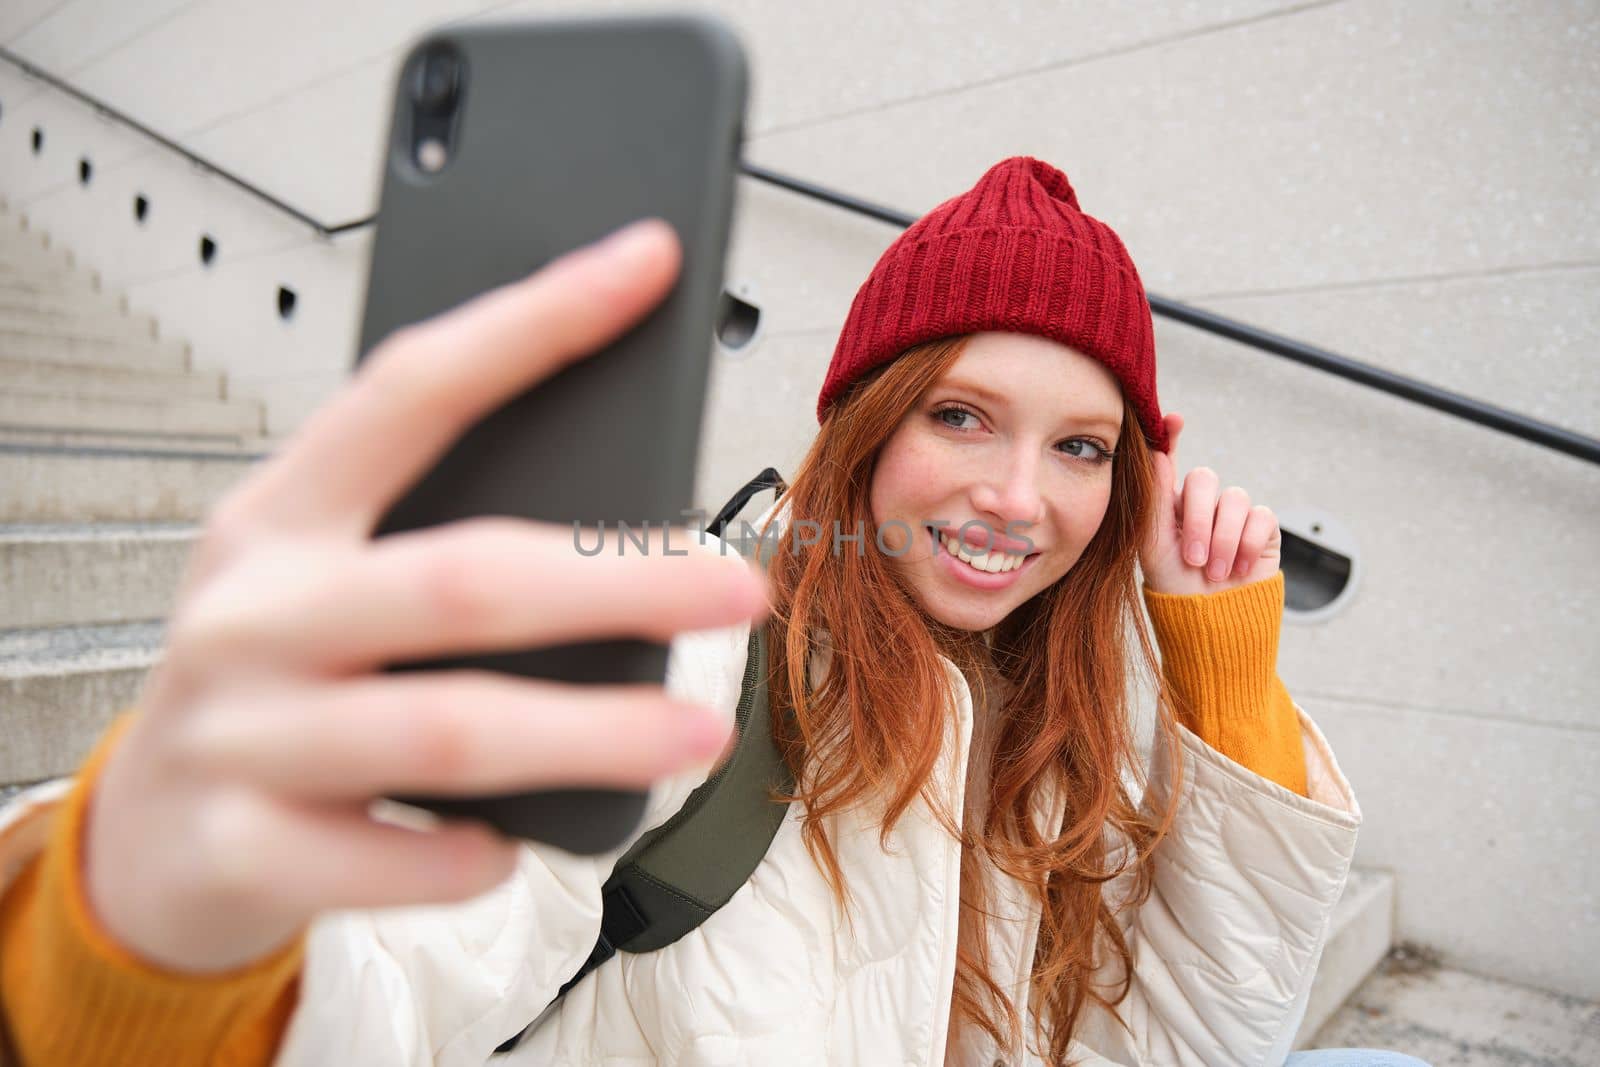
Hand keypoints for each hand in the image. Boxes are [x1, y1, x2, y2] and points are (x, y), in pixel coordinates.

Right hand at [84, 218, 769, 973]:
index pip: (414, 389)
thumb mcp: (325, 581)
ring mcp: (238, 733)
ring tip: (699, 731)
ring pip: (448, 728)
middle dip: (619, 580)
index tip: (642, 265)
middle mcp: (252, 611)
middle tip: (737, 587)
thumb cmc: (276, 682)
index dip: (535, 323)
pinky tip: (517, 840)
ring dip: (593, 731)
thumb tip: (628, 521)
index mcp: (282, 514)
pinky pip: (398, 856)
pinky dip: (475, 852)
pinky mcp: (240, 850)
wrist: (149, 841)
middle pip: (464, 577)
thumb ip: (434, 539)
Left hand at [1137, 412, 1281, 596]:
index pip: (1171, 461)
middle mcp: (1203, 502)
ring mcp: (1234, 513)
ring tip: (1214, 573)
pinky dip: (1247, 546)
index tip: (1172, 419)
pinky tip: (1238, 570)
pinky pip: (1260, 519)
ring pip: (1234, 499)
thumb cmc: (1174, 586)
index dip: (1171, 436)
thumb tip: (1156, 454)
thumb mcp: (1153, 545)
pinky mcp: (1263, 529)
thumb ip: (1155, 500)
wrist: (1210, 621)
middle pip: (1205, 478)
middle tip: (1194, 559)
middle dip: (1198, 520)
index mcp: (1170, 502)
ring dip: (1223, 540)